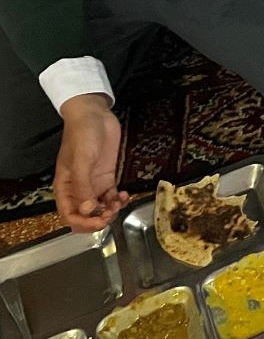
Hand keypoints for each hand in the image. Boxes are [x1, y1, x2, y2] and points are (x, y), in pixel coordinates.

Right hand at [55, 94, 127, 231]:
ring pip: (99, 207)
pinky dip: (117, 200)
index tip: (99, 222)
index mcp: (65, 187)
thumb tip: (87, 210)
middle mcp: (78, 188)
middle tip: (111, 213)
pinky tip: (124, 196)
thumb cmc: (82, 135)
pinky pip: (110, 196)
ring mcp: (93, 183)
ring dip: (109, 211)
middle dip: (97, 219)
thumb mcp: (82, 159)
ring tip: (119, 203)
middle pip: (85, 215)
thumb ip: (82, 185)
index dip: (82, 223)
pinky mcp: (106, 176)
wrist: (94, 114)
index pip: (69, 215)